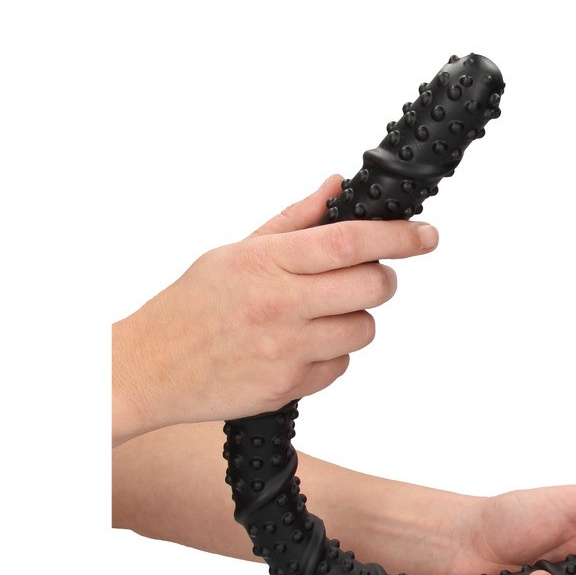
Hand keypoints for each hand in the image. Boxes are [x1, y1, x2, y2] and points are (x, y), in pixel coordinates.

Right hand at [112, 175, 437, 444]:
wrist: (149, 368)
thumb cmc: (191, 306)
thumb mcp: (235, 251)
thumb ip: (294, 221)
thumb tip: (337, 187)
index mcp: (265, 262)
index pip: (349, 242)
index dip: (397, 237)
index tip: (426, 235)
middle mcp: (278, 305)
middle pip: (371, 286)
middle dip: (381, 278)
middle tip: (366, 276)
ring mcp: (285, 350)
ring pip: (363, 329)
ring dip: (355, 319)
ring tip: (319, 316)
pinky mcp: (288, 387)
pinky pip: (341, 366)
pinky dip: (331, 355)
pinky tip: (299, 347)